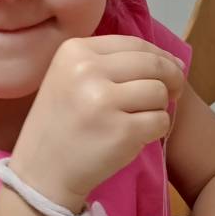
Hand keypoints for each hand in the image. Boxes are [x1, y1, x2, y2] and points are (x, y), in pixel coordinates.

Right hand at [12, 35, 185, 209]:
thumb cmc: (61, 123)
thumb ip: (112, 63)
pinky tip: (136, 136)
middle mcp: (88, 70)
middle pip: (153, 65)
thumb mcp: (71, 77)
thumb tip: (172, 60)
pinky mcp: (122, 131)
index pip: (135, 43)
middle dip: (171, 79)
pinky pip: (161, 121)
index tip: (171, 69)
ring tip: (138, 118)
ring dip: (158, 108)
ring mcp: (104, 101)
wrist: (41, 172)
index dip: (160, 56)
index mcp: (74, 51)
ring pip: (159, 92)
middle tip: (171, 94)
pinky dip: (156, 130)